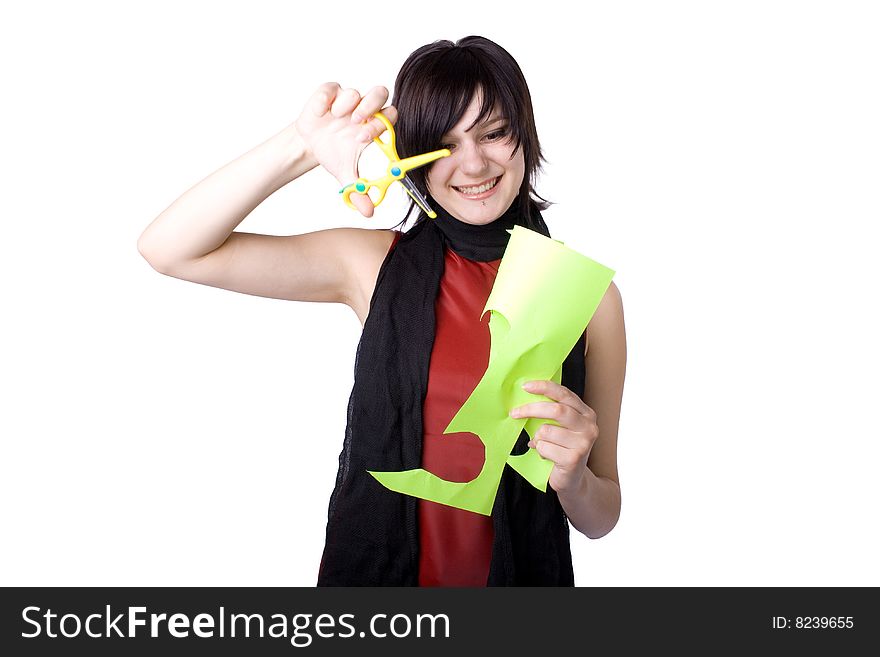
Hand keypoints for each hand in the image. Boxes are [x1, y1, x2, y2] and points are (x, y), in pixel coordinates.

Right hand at [294, 82, 398, 217]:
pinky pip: (331, 87)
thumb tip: (369, 212)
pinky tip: (320, 112)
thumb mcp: (345, 174)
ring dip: (347, 104)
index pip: (389, 118)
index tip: (363, 139)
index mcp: (373, 127)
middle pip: (380, 93)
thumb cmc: (334, 153)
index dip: (380, 126)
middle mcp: (363, 110)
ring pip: (355, 91)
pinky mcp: (328, 93)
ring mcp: (346, 99)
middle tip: (357, 120)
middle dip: (371, 106)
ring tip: (336, 119)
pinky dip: (326, 98)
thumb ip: (358, 191)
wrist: (310, 145)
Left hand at [509, 380, 599, 494]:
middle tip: (514, 413)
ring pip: (546, 431)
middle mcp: (589, 426)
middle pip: (556, 410)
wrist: (572, 479)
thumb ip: (550, 412)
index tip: (525, 386)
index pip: (564, 394)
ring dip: (537, 439)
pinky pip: (544, 448)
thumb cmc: (562, 449)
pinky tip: (547, 457)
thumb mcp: (560, 427)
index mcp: (586, 413)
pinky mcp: (574, 459)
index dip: (544, 387)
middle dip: (531, 409)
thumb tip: (525, 398)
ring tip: (543, 446)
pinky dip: (539, 452)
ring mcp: (584, 443)